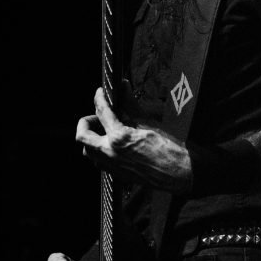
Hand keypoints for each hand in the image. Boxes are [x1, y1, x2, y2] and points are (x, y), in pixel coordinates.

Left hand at [76, 87, 192, 192]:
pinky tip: (113, 144)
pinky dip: (100, 151)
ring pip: (88, 152)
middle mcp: (110, 153)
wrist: (178, 172)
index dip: (99, 98)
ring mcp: (111, 166)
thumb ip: (131, 104)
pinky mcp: (116, 174)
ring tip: (104, 131)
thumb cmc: (168, 148)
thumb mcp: (148, 122)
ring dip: (91, 139)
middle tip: (97, 116)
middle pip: (82, 136)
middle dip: (85, 123)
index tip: (100, 93)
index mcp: (118, 137)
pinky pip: (99, 162)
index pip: (101, 112)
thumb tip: (123, 86)